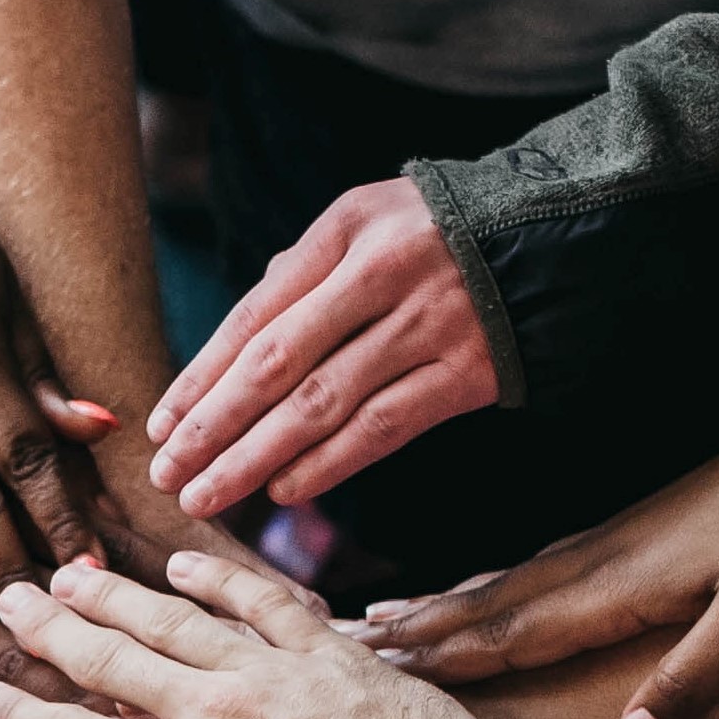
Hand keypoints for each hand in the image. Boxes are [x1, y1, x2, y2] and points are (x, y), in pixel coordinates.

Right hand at [0, 553, 517, 718]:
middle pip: (114, 657)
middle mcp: (219, 709)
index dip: (18, 715)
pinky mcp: (335, 658)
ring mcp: (278, 673)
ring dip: (118, 593)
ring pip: (177, 618)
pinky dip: (220, 579)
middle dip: (54, 629)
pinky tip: (187, 565)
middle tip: (11, 597)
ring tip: (74, 570)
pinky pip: (264, 601)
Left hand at [145, 177, 493, 517]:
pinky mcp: (467, 373)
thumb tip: (230, 356)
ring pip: (324, 405)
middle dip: (214, 426)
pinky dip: (329, 462)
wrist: (557, 233)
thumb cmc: (434, 234)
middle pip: (278, 364)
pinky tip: (284, 490)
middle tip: (167, 473)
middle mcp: (382, 275)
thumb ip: (300, 279)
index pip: (256, 316)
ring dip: (257, 458)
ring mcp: (427, 326)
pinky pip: (385, 427)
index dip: (203, 377)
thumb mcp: (365, 224)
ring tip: (208, 494)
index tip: (161, 424)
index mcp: (345, 231)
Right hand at [352, 416, 718, 718]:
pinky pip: (536, 568)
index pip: (511, 630)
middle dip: (412, 633)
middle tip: (333, 650)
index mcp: (621, 583)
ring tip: (378, 621)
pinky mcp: (637, 531)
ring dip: (439, 606)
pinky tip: (481, 593)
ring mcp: (615, 540)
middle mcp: (602, 557)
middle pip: (486, 602)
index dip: (443, 661)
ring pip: (503, 581)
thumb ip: (694, 678)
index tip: (372, 678)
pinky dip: (489, 587)